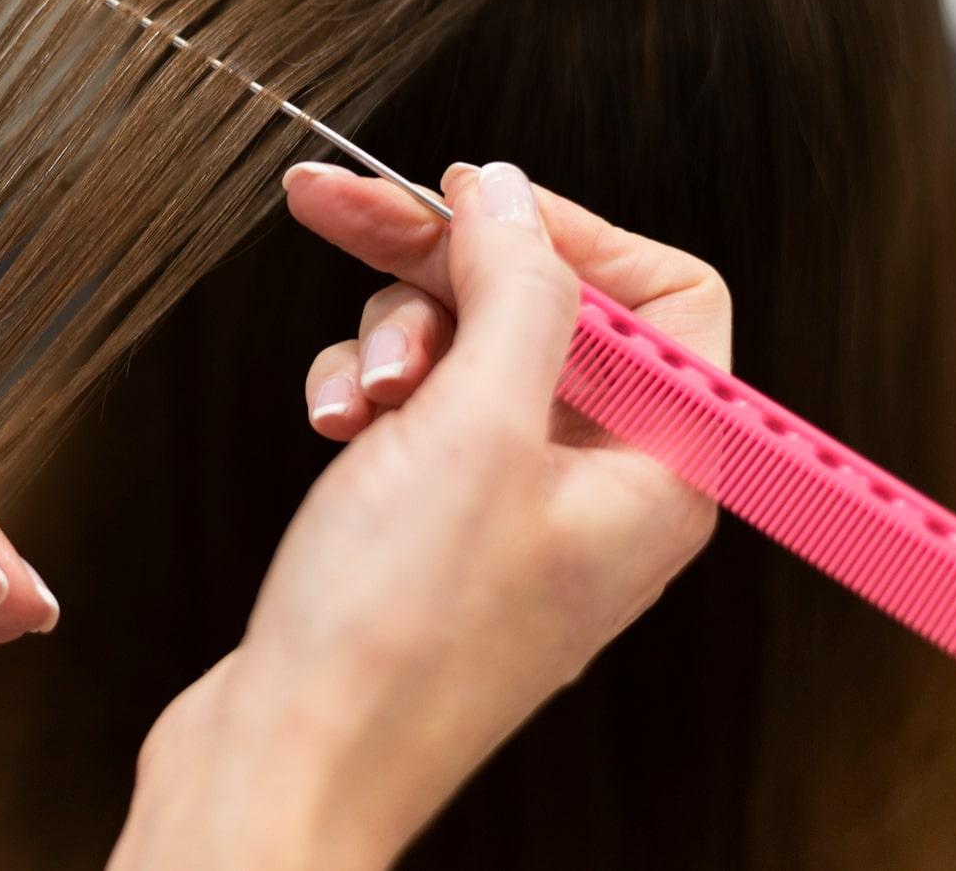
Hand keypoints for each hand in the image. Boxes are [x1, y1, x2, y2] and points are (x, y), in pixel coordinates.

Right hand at [111, 162, 725, 870]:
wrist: (290, 760)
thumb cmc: (399, 632)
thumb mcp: (475, 424)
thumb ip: (516, 288)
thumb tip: (512, 197)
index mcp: (661, 468)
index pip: (665, 295)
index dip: (568, 232)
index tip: (468, 198)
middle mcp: (600, 486)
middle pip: (542, 310)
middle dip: (441, 268)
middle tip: (337, 205)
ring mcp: (514, 508)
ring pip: (462, 351)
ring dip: (389, 344)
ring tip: (351, 399)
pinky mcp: (435, 526)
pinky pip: (414, 412)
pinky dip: (362, 398)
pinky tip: (329, 427)